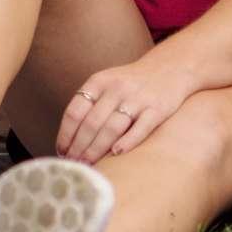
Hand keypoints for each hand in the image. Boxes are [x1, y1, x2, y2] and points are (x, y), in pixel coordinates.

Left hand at [58, 57, 194, 163]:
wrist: (170, 67)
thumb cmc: (131, 82)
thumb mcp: (106, 83)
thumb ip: (90, 103)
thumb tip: (69, 137)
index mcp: (98, 82)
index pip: (75, 111)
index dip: (65, 134)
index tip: (61, 151)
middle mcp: (116, 89)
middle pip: (91, 123)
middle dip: (79, 147)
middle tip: (74, 163)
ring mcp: (137, 98)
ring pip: (112, 128)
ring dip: (97, 149)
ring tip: (89, 164)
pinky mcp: (158, 109)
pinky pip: (141, 128)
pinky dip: (127, 142)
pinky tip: (116, 154)